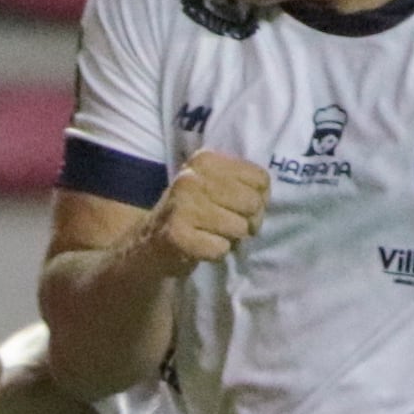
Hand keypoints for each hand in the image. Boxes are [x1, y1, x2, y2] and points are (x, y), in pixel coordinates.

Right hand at [150, 147, 270, 271]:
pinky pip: (221, 248)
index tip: (239, 208)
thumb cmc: (192, 213)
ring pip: (239, 228)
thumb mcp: (213, 184)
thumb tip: (265, 197)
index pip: (260, 179)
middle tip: (228, 226)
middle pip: (252, 203)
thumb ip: (241, 182)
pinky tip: (200, 246)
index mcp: (205, 160)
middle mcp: (191, 178)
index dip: (258, 199)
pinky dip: (215, 254)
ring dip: (230, 239)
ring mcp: (182, 206)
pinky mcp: (177, 234)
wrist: (148, 243)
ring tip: (211, 235)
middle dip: (247, 221)